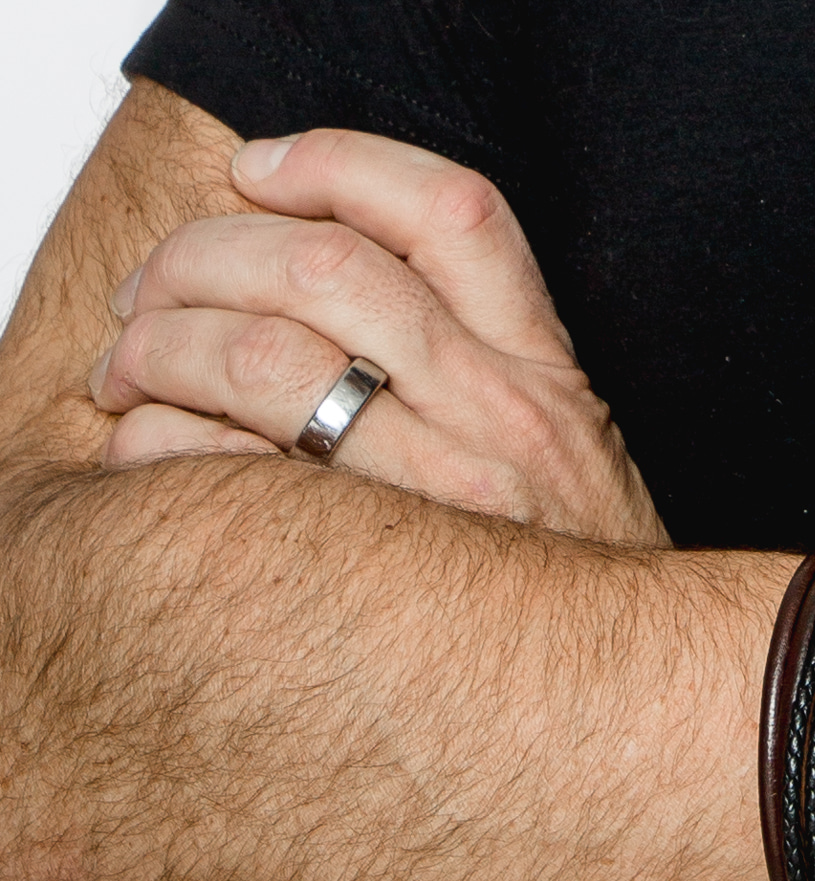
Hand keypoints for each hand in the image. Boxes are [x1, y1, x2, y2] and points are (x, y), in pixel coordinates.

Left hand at [88, 126, 666, 548]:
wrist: (626, 720)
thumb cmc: (568, 578)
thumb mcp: (564, 436)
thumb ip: (478, 353)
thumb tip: (331, 269)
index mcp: (540, 361)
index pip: (445, 207)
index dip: (334, 161)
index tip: (254, 166)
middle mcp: (496, 411)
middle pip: (325, 265)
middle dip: (203, 254)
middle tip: (147, 287)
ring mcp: (434, 495)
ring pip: (267, 358)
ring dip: (162, 345)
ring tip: (123, 367)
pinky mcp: (365, 580)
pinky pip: (227, 482)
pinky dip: (155, 448)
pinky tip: (138, 455)